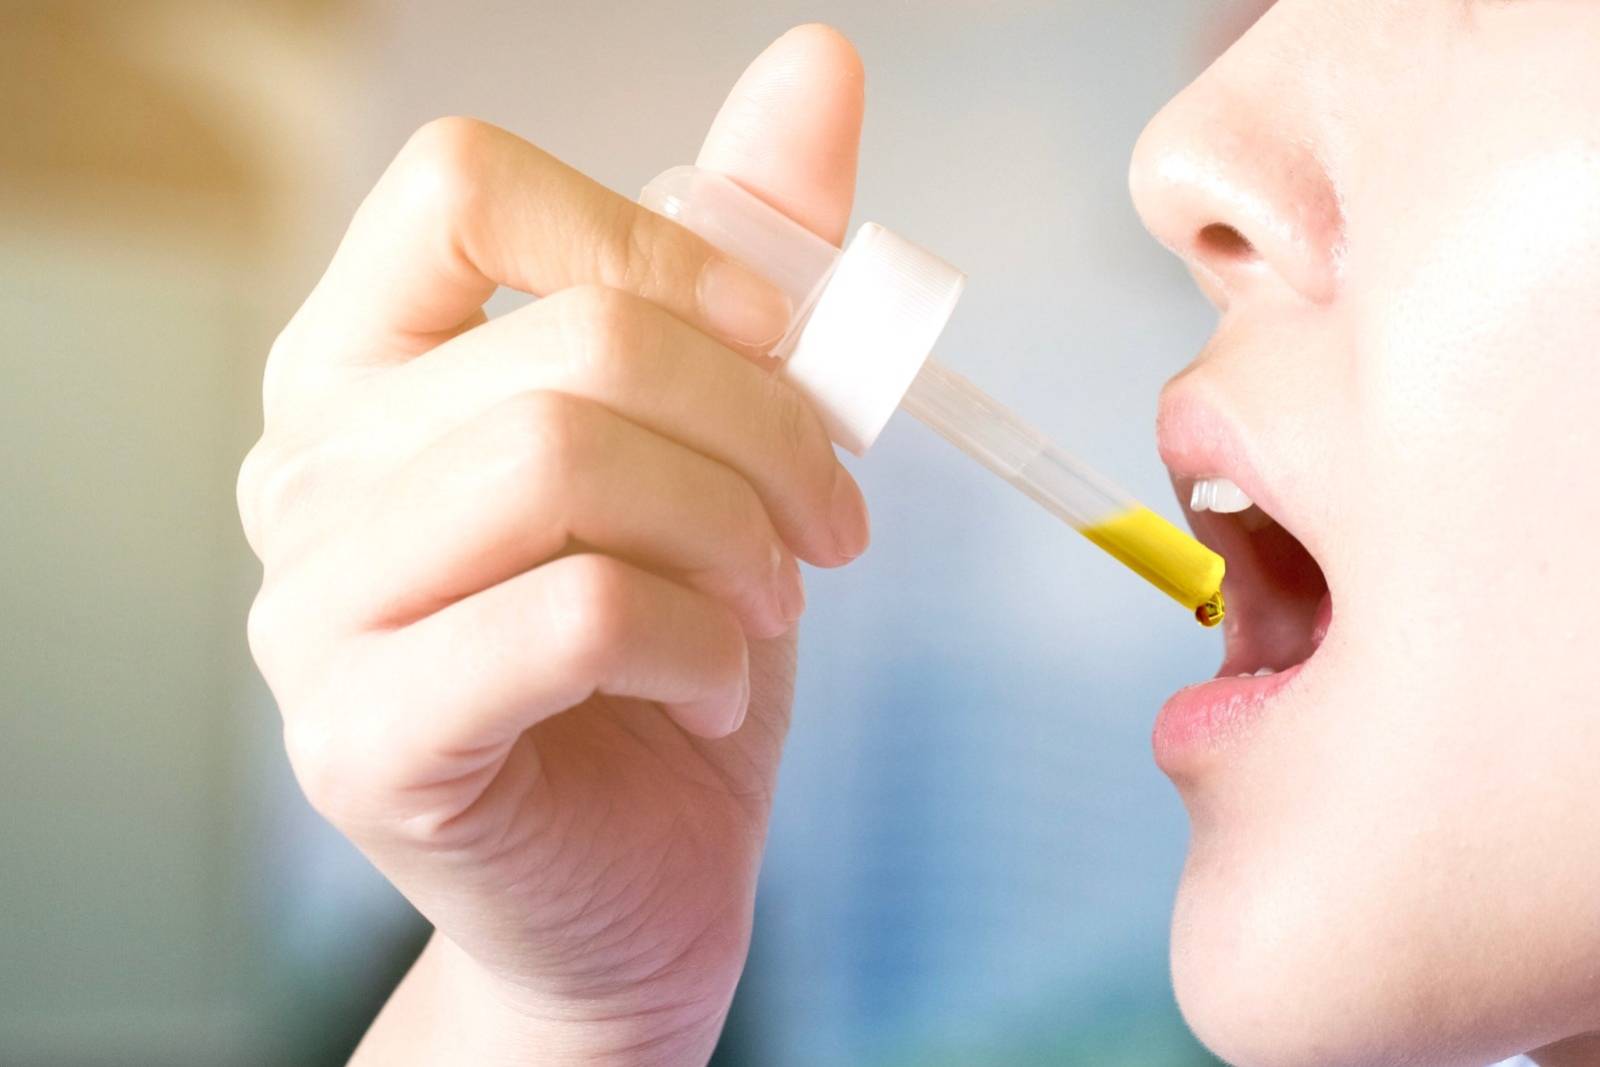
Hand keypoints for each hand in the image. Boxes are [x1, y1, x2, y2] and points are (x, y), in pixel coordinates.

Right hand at [236, 26, 865, 1065]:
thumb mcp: (721, 441)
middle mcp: (305, 465)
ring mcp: (312, 608)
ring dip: (733, 530)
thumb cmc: (665, 649)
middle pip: (570, 340)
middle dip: (764, 424)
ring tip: (773, 600)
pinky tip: (713, 685)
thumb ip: (751, 255)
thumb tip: (816, 66)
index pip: (461, 182)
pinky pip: (570, 617)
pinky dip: (698, 644)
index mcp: (370, 361)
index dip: (653, 236)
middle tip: (832, 519)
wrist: (635, 871)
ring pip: (562, 464)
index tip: (781, 330)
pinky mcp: (365, 740)